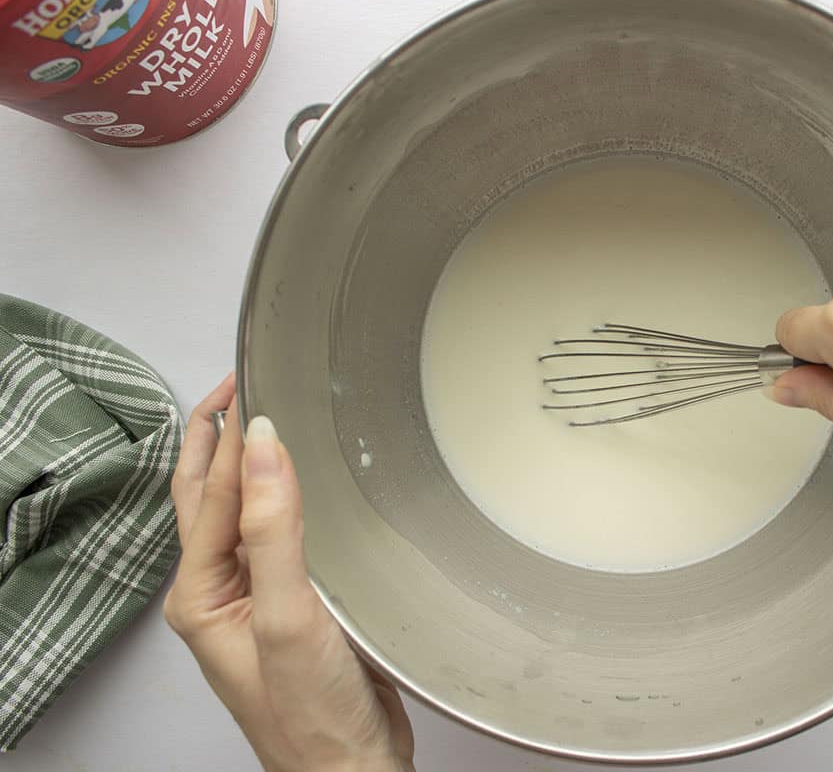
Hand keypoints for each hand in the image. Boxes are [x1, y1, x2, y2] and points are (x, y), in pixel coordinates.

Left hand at [164, 375, 414, 770]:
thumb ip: (271, 527)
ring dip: (246, 463)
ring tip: (261, 416)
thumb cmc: (311, 715)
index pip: (206, 494)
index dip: (223, 434)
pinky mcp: (293, 605)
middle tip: (239, 380)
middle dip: (218, 437)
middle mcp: (220, 594)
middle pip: (207, 498)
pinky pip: (279, 536)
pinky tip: (303, 483)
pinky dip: (283, 497)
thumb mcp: (286, 614)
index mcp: (201, 595)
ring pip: (242, 514)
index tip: (244, 380)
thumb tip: (260, 444)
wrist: (351, 770)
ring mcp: (256, 599)